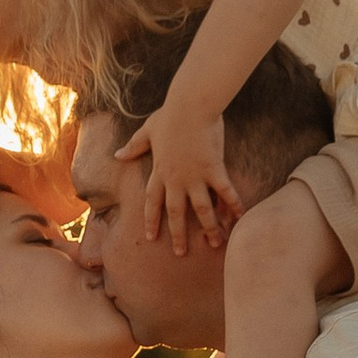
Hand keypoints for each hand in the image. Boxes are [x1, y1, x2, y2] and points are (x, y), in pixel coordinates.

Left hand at [115, 97, 238, 257]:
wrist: (189, 105)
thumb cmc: (170, 114)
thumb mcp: (148, 130)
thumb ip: (134, 146)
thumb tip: (117, 155)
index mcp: (159, 171)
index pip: (152, 201)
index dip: (151, 220)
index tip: (151, 237)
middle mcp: (176, 178)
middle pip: (175, 212)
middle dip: (177, 234)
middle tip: (181, 253)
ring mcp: (195, 175)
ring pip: (201, 209)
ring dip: (209, 227)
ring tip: (215, 243)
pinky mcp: (214, 168)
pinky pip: (225, 191)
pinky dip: (233, 204)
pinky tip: (240, 218)